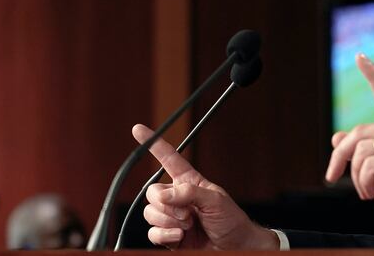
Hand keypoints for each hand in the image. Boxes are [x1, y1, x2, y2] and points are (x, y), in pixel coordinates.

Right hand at [131, 124, 278, 250]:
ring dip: (169, 220)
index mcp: (189, 182)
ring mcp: (172, 217)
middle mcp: (177, 198)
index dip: (154, 144)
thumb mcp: (215, 200)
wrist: (234, 246)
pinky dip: (165, 235)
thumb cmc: (231, 220)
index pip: (169, 159)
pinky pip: (152, 233)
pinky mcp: (169, 236)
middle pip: (152, 192)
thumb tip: (164, 194)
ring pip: (150, 213)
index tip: (139, 130)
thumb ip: (189, 193)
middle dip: (168, 204)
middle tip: (189, 213)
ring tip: (188, 225)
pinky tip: (180, 236)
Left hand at [325, 54, 373, 246]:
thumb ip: (361, 154)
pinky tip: (373, 193)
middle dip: (339, 157)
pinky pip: (368, 164)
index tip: (360, 56)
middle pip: (358, 132)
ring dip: (355, 176)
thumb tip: (337, 137)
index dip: (373, 75)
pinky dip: (363, 182)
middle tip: (333, 178)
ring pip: (361, 149)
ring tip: (367, 191)